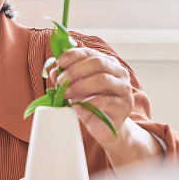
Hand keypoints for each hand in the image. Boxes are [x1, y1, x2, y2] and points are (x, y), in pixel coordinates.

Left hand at [52, 47, 162, 165]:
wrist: (104, 127)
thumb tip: (54, 72)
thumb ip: (66, 78)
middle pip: (98, 63)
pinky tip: (78, 105)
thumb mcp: (75, 88)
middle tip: (60, 81)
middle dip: (75, 70)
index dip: (73, 55)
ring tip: (66, 93)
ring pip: (102, 79)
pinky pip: (104, 101)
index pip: (90, 52)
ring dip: (80, 85)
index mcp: (107, 63)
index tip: (59, 62)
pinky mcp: (124, 106)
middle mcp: (119, 72)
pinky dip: (88, 102)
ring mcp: (124, 89)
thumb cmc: (90, 104)